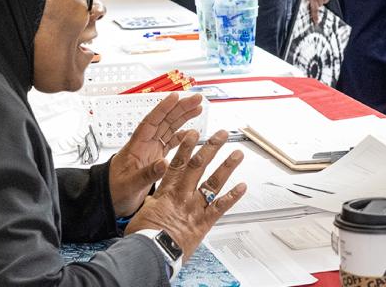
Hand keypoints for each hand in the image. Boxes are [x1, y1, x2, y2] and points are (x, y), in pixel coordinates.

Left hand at [109, 93, 203, 216]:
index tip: (176, 96)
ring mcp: (150, 150)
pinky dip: (181, 137)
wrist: (109, 200)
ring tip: (197, 109)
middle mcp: (145, 144)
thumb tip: (163, 164)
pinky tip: (191, 133)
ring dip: (183, 118)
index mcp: (136, 146)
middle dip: (180, 108)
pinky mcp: (155, 159)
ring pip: (169, 129)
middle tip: (196, 99)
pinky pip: (170, 143)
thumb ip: (146, 175)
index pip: (151, 121)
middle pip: (164, 121)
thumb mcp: (129, 184)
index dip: (163, 108)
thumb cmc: (113, 191)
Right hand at [126, 130, 245, 259]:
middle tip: (221, 135)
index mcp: (167, 190)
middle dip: (211, 148)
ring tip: (237, 154)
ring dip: (227, 166)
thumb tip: (153, 198)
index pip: (178, 162)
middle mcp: (183, 195)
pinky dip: (233, 196)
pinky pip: (221, 207)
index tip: (194, 133)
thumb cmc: (145, 236)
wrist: (153, 252)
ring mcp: (195, 207)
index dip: (187, 146)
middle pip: (199, 166)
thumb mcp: (143, 212)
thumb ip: (153, 201)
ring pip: (213, 182)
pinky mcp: (204, 222)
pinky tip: (242, 186)